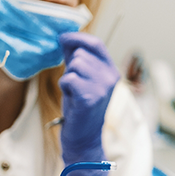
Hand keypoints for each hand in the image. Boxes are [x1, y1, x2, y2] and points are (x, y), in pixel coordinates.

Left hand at [59, 33, 119, 175]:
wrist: (84, 138)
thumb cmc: (81, 108)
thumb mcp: (84, 80)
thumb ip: (77, 58)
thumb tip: (65, 37)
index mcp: (112, 71)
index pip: (96, 44)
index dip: (78, 38)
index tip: (63, 38)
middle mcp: (111, 77)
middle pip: (82, 55)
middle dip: (71, 66)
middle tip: (74, 85)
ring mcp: (102, 87)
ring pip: (75, 66)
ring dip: (67, 78)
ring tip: (73, 92)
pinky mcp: (90, 97)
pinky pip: (69, 79)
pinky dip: (65, 87)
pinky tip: (71, 98)